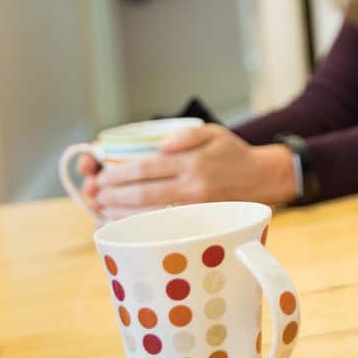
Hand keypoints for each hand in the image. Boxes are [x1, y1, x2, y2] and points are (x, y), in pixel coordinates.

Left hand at [87, 123, 295, 219]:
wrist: (263, 179)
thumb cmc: (233, 154)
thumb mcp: (214, 132)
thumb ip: (186, 135)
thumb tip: (160, 145)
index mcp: (192, 161)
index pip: (146, 167)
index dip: (118, 172)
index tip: (100, 174)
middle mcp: (192, 186)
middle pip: (141, 192)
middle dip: (111, 193)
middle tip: (94, 192)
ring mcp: (194, 207)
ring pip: (147, 212)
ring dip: (119, 211)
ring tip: (101, 206)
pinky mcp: (197, 221)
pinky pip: (161, 224)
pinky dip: (137, 224)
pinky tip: (122, 222)